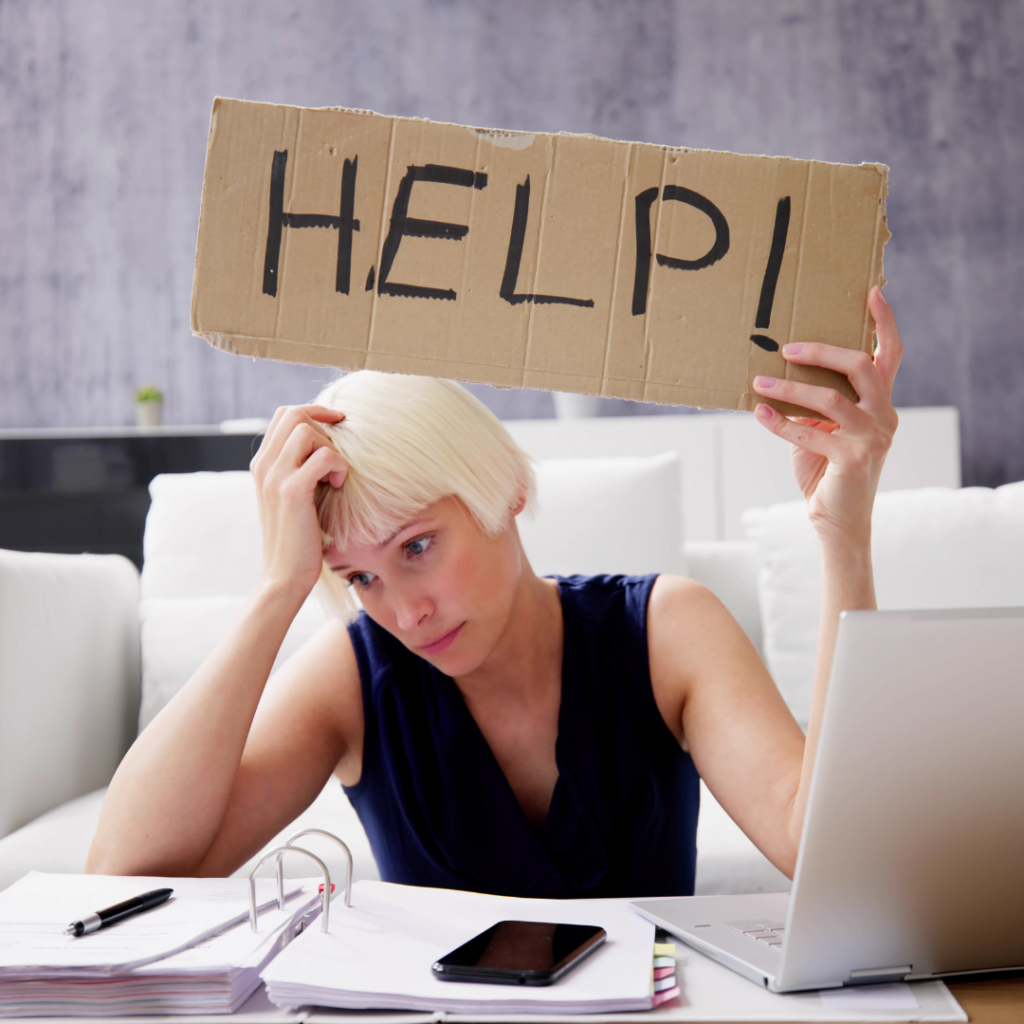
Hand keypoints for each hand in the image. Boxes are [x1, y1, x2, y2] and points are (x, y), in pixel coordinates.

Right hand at [249, 405, 348, 599]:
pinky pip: (324, 456)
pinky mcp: (292, 492)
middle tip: (338, 454)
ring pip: (306, 429)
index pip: (285, 414)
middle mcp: (264, 465)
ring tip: (335, 475)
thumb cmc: (298, 538)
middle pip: (294, 414)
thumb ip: (300, 469)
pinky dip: (339, 466)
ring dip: (331, 447)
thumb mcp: (294, 497)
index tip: (337, 425)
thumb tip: (327, 444)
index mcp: (263, 464)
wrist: (284, 575)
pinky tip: (339, 486)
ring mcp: (275, 477)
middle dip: (324, 426)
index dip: (315, 412)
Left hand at [750, 287, 902, 544]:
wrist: (836, 519)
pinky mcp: (853, 459)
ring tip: (758, 381)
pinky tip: (760, 414)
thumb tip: (778, 371)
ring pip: (831, 398)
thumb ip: (814, 402)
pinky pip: (811, 433)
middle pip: (860, 366)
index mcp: (881, 404)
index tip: (872, 291)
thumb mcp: (821, 429)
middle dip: (821, 351)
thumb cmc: (824, 469)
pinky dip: (781, 422)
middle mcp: (884, 416)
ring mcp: (872, 438)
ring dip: (790, 388)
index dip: (884, 323)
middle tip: (785, 347)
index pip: (889, 355)